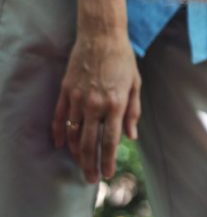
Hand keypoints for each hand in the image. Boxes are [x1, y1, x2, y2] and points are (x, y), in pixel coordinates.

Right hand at [52, 25, 140, 182]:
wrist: (101, 36)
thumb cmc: (123, 59)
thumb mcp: (136, 84)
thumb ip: (133, 112)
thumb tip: (131, 136)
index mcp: (116, 103)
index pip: (110, 140)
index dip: (107, 160)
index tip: (107, 174)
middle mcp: (95, 104)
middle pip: (90, 143)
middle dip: (90, 164)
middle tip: (91, 179)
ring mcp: (78, 98)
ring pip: (73, 134)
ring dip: (76, 153)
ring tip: (80, 165)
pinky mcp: (66, 91)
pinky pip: (60, 117)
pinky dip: (60, 133)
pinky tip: (62, 144)